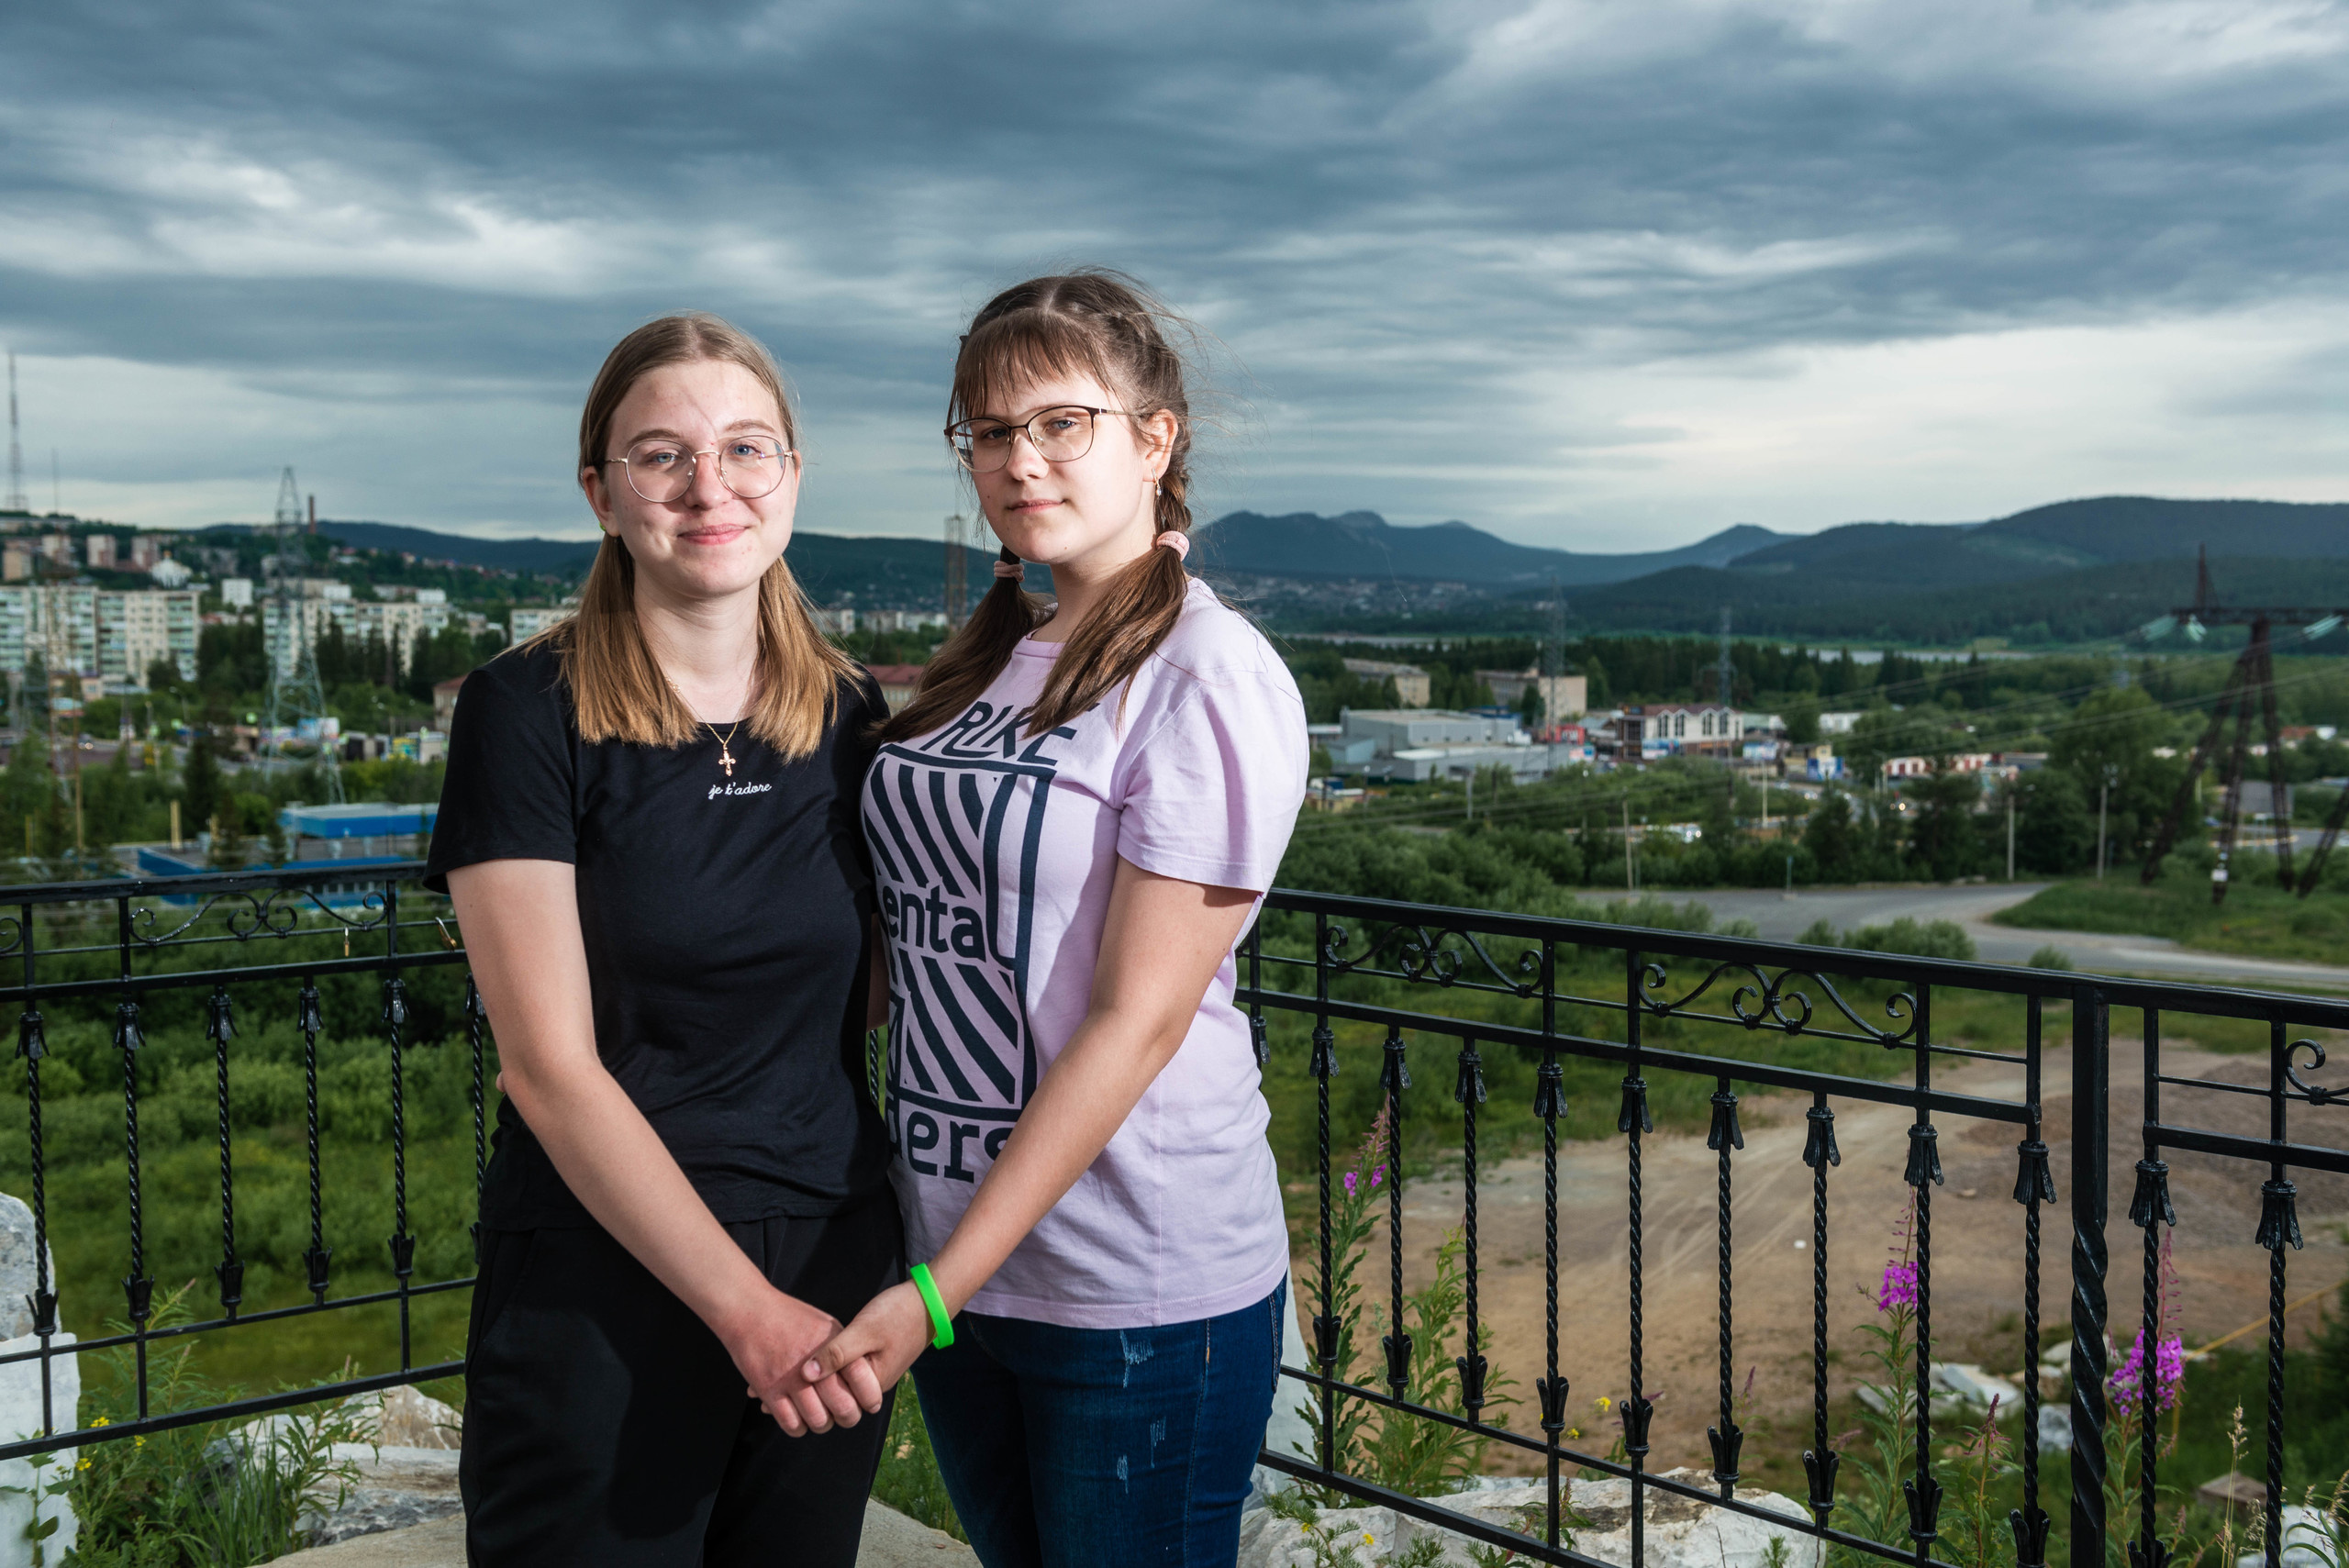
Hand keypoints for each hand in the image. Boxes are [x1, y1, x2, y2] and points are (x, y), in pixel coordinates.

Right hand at [721, 1286, 876, 1436]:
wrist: (748, 1310)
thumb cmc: (788, 1316)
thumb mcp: (824, 1324)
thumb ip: (842, 1349)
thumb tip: (861, 1374)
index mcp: (833, 1343)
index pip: (862, 1378)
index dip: (869, 1398)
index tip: (868, 1404)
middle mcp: (816, 1362)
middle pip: (844, 1407)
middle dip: (848, 1417)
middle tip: (844, 1416)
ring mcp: (791, 1378)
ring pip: (818, 1420)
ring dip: (822, 1424)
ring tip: (820, 1418)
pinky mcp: (769, 1390)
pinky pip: (791, 1423)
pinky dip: (798, 1427)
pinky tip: (799, 1419)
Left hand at [800, 1281, 935, 1403]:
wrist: (928, 1300)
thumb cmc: (899, 1314)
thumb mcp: (864, 1331)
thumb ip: (836, 1353)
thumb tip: (806, 1375)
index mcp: (873, 1385)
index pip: (834, 1399)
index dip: (813, 1387)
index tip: (795, 1369)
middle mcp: (874, 1385)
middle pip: (837, 1393)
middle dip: (817, 1381)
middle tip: (802, 1360)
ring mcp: (875, 1372)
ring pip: (842, 1380)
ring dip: (826, 1368)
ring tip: (808, 1354)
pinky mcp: (874, 1359)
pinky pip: (849, 1368)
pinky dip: (836, 1360)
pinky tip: (825, 1346)